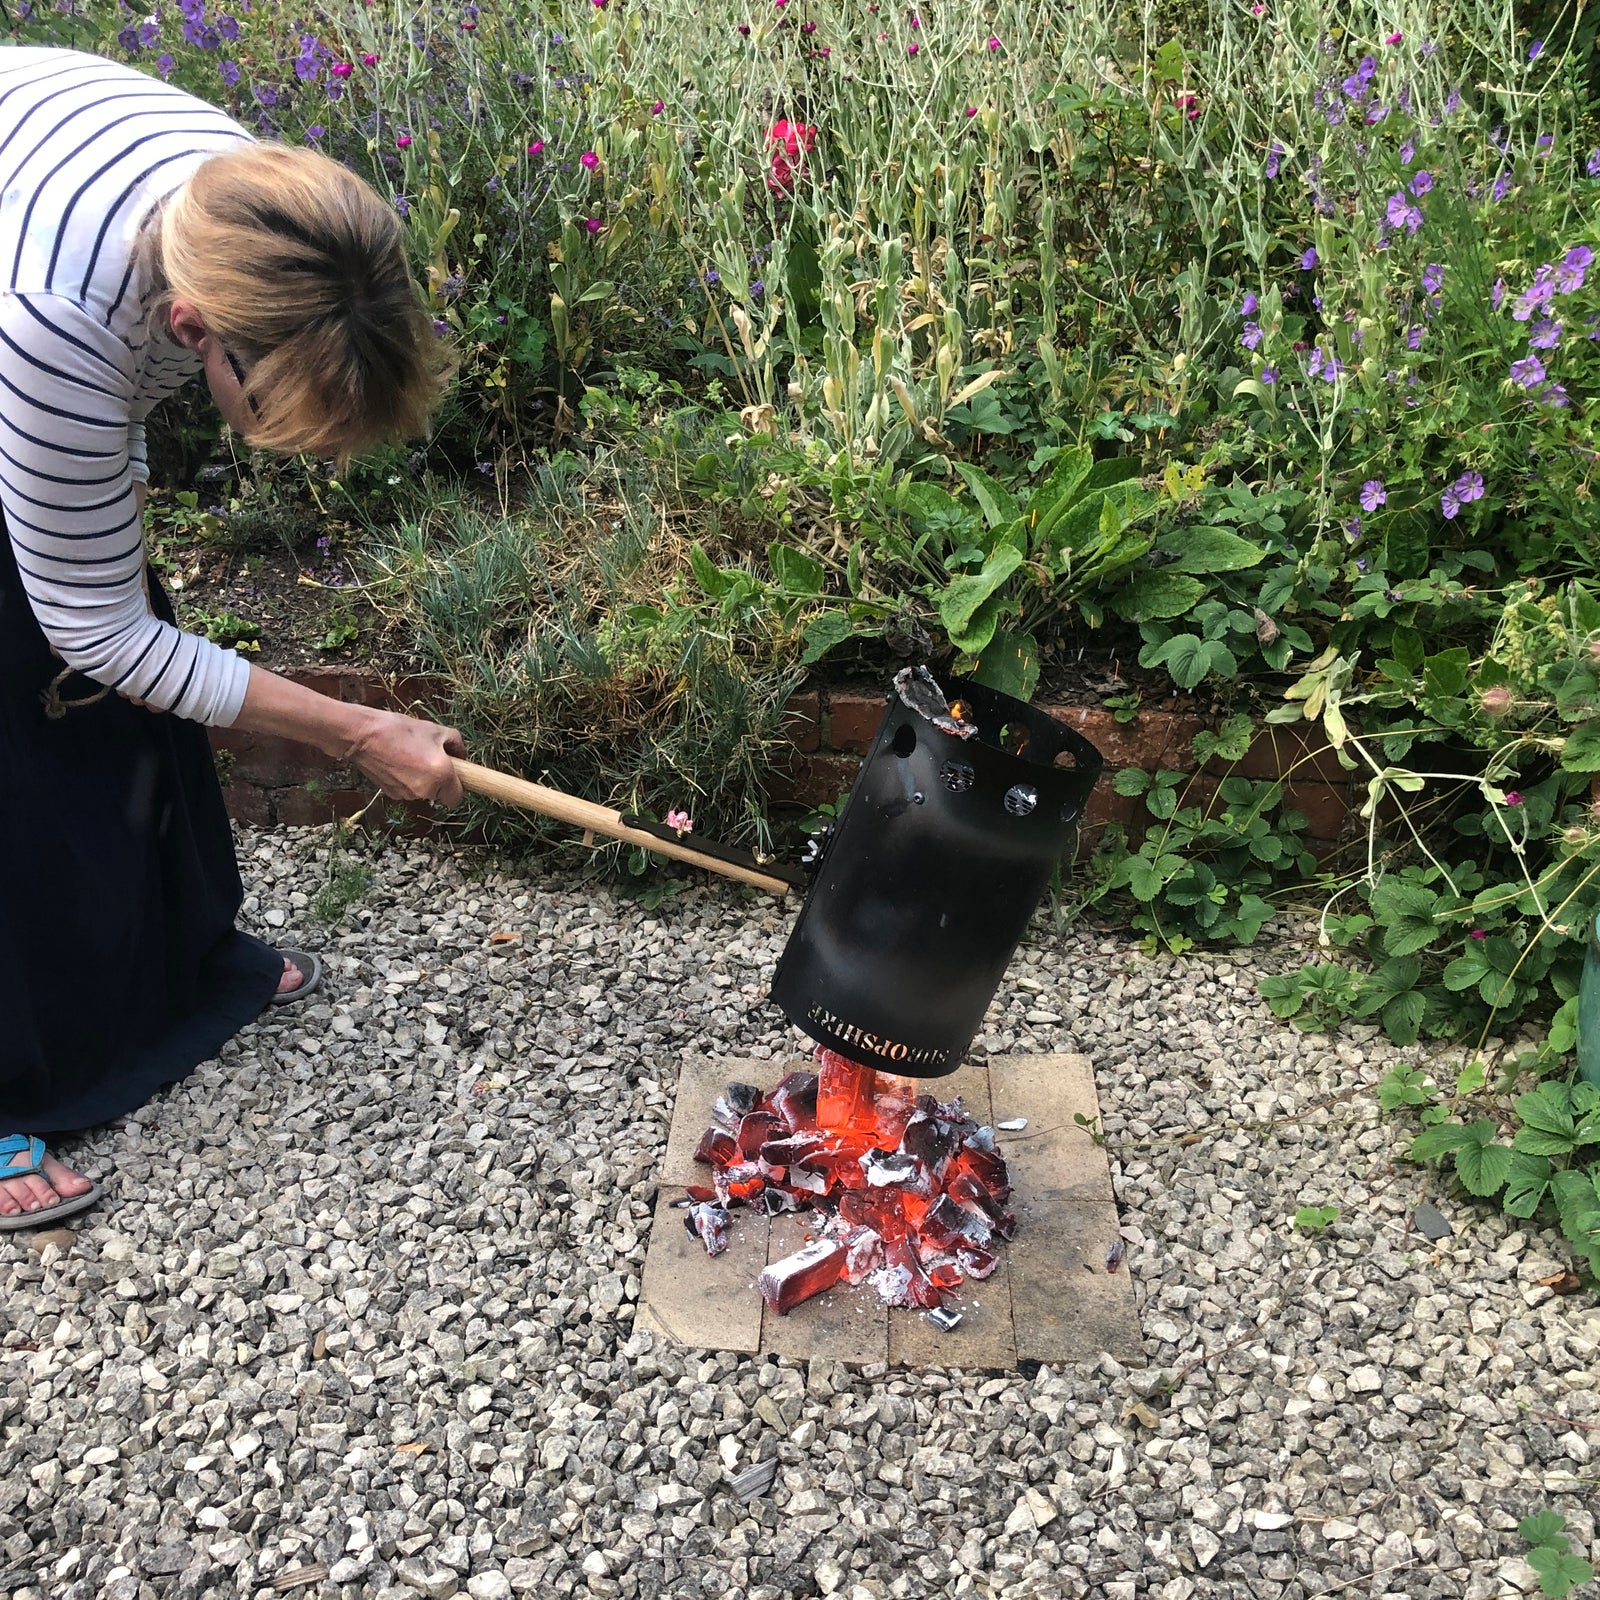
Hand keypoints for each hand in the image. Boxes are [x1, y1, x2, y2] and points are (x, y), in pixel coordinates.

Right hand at [346, 710, 464, 804]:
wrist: (363, 736)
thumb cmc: (401, 730)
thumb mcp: (436, 730)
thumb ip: (456, 745)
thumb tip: (461, 756)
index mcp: (441, 775)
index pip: (457, 797)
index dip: (456, 786)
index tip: (452, 774)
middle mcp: (425, 790)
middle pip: (439, 793)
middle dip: (438, 779)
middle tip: (428, 757)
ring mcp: (407, 795)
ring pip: (422, 792)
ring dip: (421, 779)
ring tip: (410, 756)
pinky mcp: (391, 794)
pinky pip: (407, 789)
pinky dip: (406, 780)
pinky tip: (397, 762)